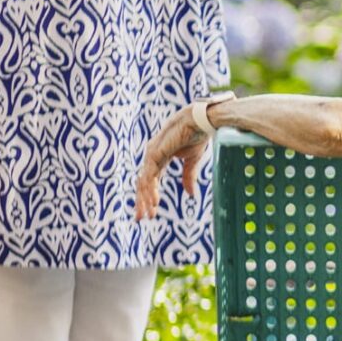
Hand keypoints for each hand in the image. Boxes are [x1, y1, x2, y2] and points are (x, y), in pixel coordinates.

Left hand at [136, 99, 214, 218]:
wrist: (200, 121)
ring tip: (149, 214)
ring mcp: (151, 154)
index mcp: (159, 158)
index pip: (149, 181)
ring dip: (145, 199)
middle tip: (140, 219)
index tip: (149, 213)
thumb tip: (190, 195)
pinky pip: (149, 176)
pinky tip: (154, 202)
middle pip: (142, 183)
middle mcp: (152, 156)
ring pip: (143, 182)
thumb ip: (187, 177)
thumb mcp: (191, 162)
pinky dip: (150, 190)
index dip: (148, 197)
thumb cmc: (197, 136)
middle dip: (141, 202)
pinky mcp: (154, 153)